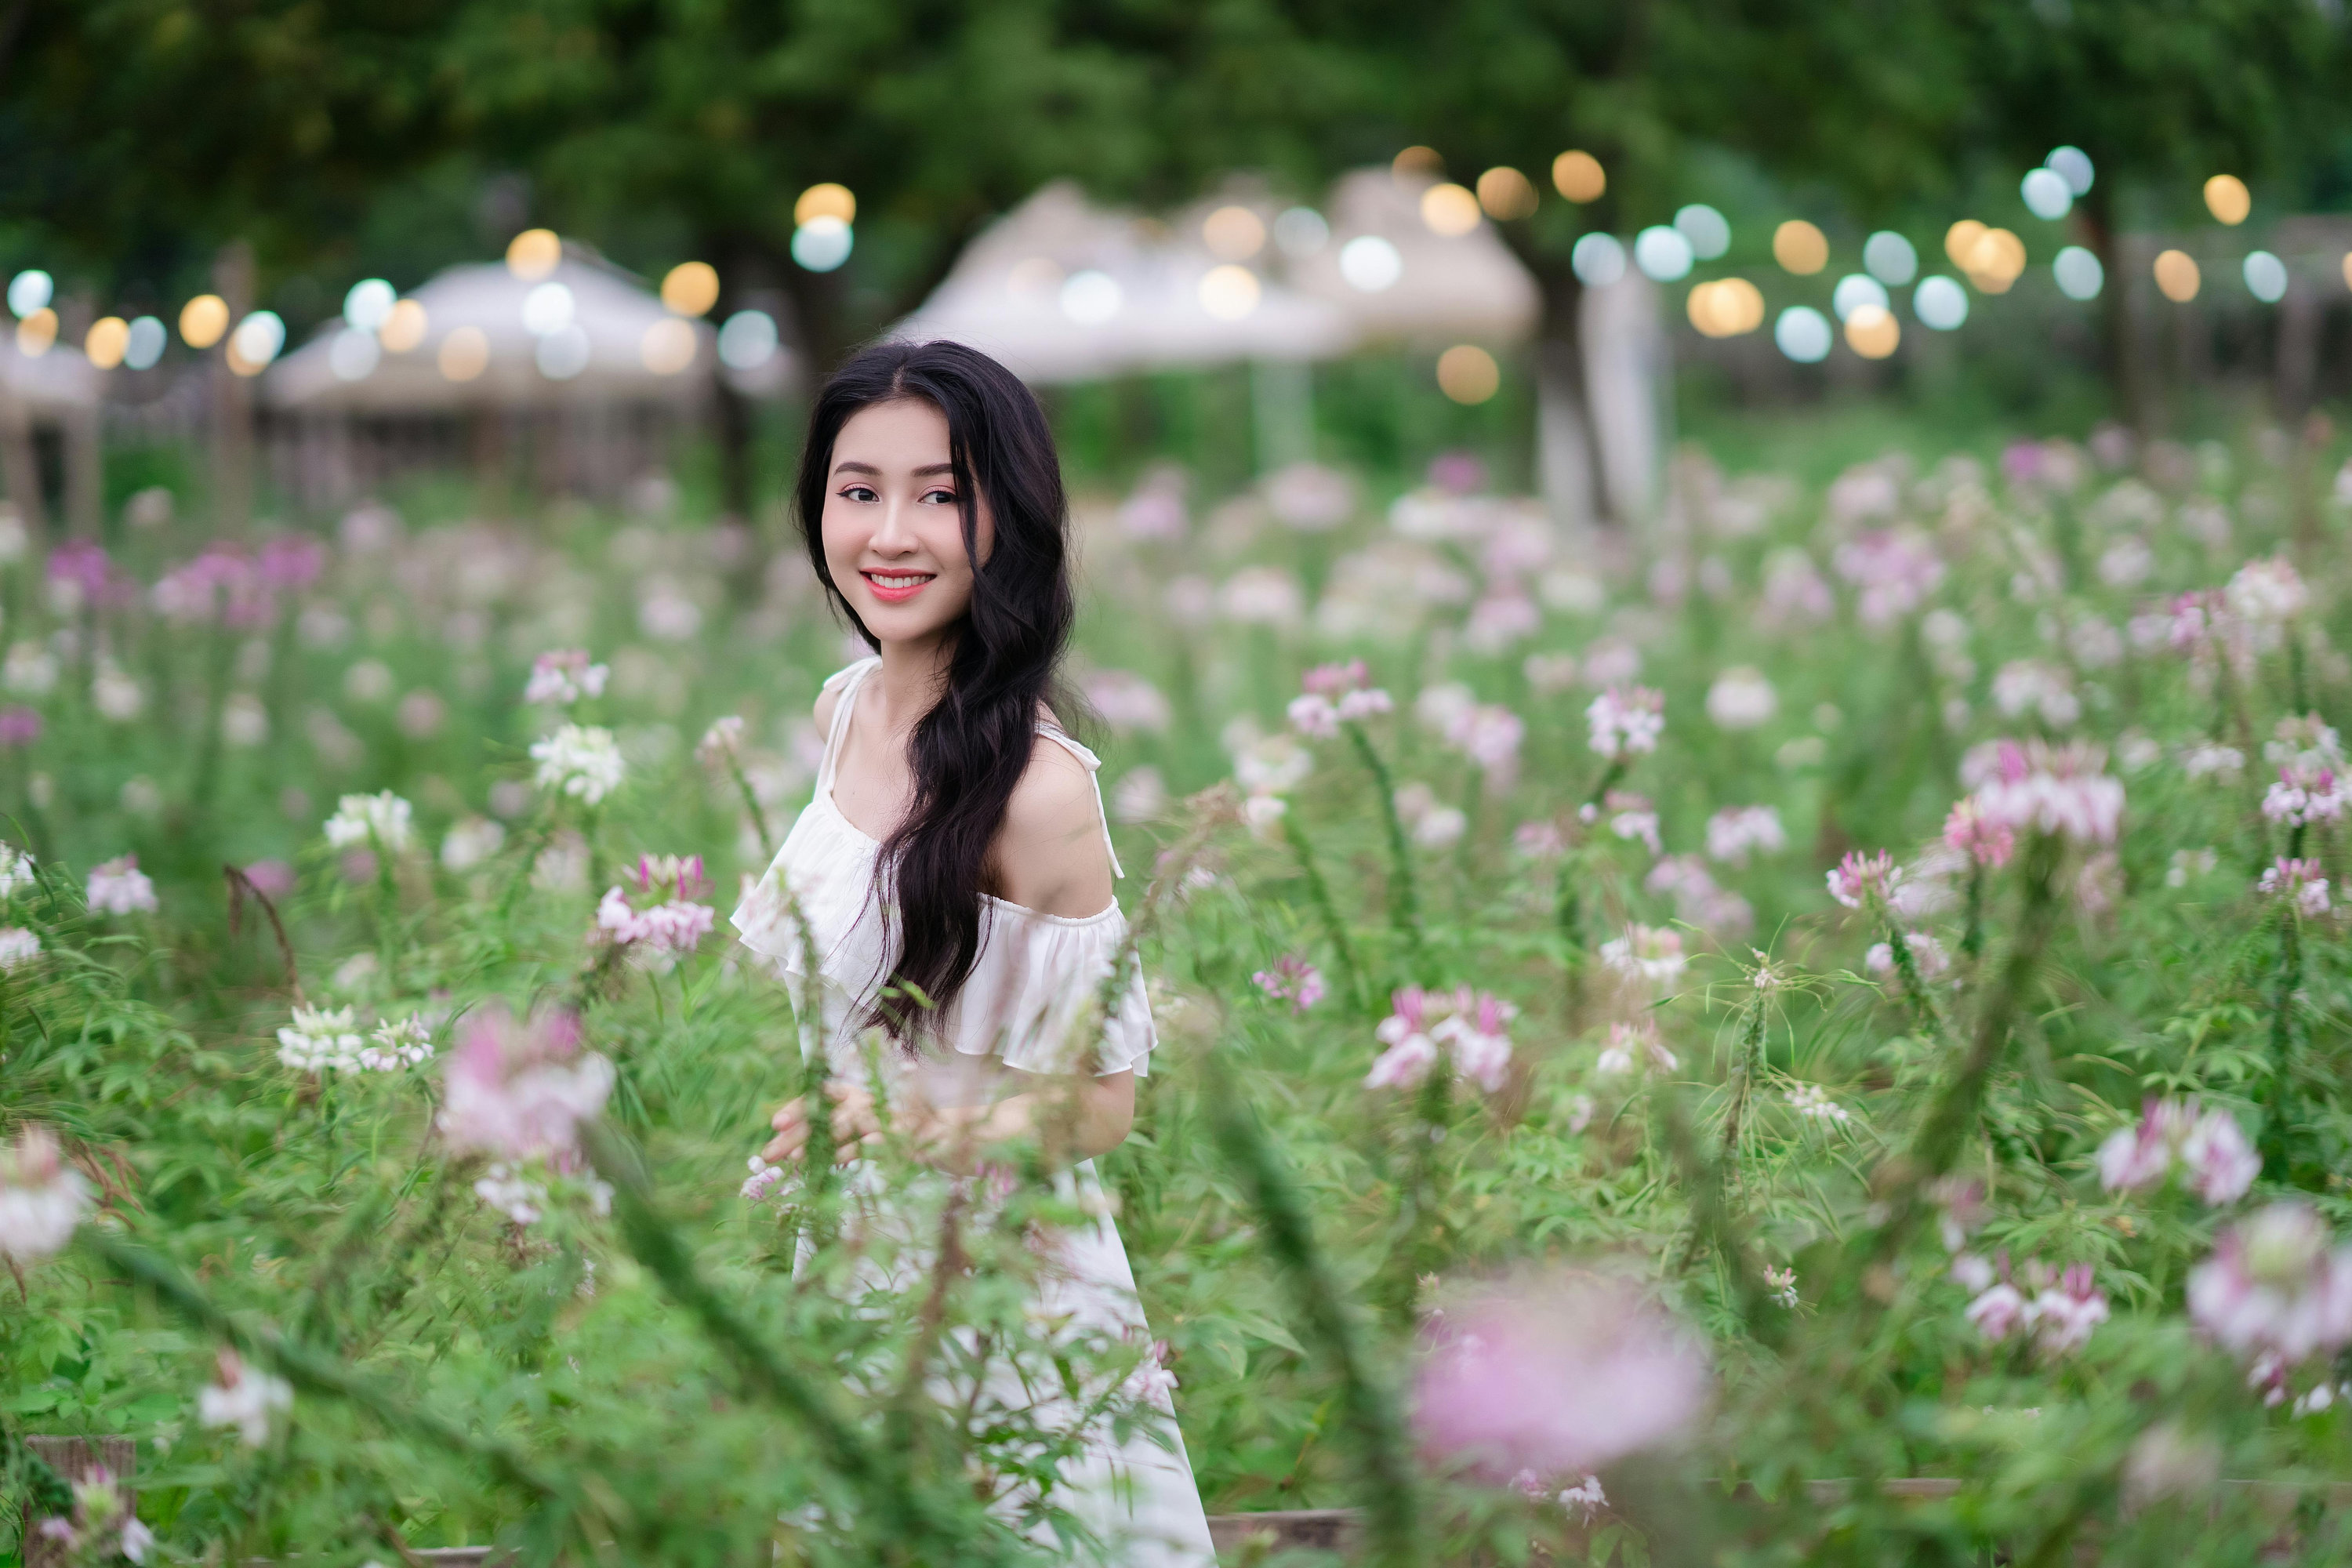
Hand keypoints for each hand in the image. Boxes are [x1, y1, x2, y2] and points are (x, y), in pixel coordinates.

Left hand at [763, 1081, 889, 1164]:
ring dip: (820, 1142)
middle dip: (795, 1135)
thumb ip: (813, 1127)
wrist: (921, 1131)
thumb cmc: (873, 1128)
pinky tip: (834, 1162)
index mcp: (846, 1093)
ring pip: (845, 1126)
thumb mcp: (843, 1121)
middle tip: (769, 1154)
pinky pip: (869, 1142)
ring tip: (796, 1158)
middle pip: (824, 1116)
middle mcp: (861, 1100)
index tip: (774, 1125)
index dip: (795, 1110)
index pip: (815, 1096)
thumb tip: (779, 1135)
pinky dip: (852, 1151)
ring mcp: (878, 1116)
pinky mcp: (894, 1135)